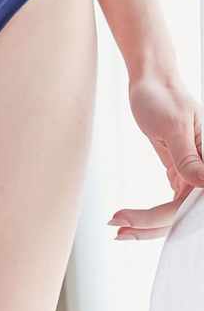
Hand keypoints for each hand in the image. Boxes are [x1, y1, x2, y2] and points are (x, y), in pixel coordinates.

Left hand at [108, 72, 202, 240]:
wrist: (153, 81)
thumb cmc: (163, 96)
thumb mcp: (173, 126)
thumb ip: (189, 157)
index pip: (189, 204)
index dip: (161, 219)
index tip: (129, 222)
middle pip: (182, 214)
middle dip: (150, 227)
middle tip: (117, 229)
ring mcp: (193, 174)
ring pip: (175, 212)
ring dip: (148, 225)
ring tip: (118, 229)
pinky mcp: (180, 171)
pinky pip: (170, 202)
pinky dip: (150, 214)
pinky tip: (129, 220)